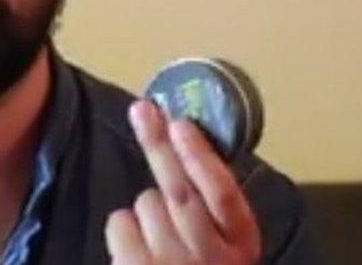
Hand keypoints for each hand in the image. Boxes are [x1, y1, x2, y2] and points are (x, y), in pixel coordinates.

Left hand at [104, 100, 260, 263]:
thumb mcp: (223, 253)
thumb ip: (214, 216)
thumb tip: (185, 154)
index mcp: (242, 248)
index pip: (224, 193)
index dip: (200, 155)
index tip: (181, 123)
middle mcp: (211, 257)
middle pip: (178, 188)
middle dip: (158, 145)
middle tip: (143, 111)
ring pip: (146, 202)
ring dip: (144, 210)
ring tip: (155, 242)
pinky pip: (119, 222)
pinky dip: (122, 230)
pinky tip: (134, 253)